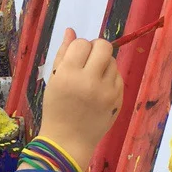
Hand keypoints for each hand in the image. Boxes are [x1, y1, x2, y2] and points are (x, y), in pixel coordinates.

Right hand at [40, 32, 122, 171]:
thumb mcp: (53, 80)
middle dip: (96, 49)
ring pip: (112, 61)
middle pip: (103, 46)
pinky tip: (99, 89)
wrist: (68, 140)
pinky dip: (110, 78)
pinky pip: (118, 77)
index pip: (81, 44)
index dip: (78, 47)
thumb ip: (62, 54)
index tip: (75, 58)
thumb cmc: (56, 109)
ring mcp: (107, 91)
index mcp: (68, 75)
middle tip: (88, 61)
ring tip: (92, 78)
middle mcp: (89, 81)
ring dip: (103, 64)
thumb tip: (71, 30)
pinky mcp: (118, 99)